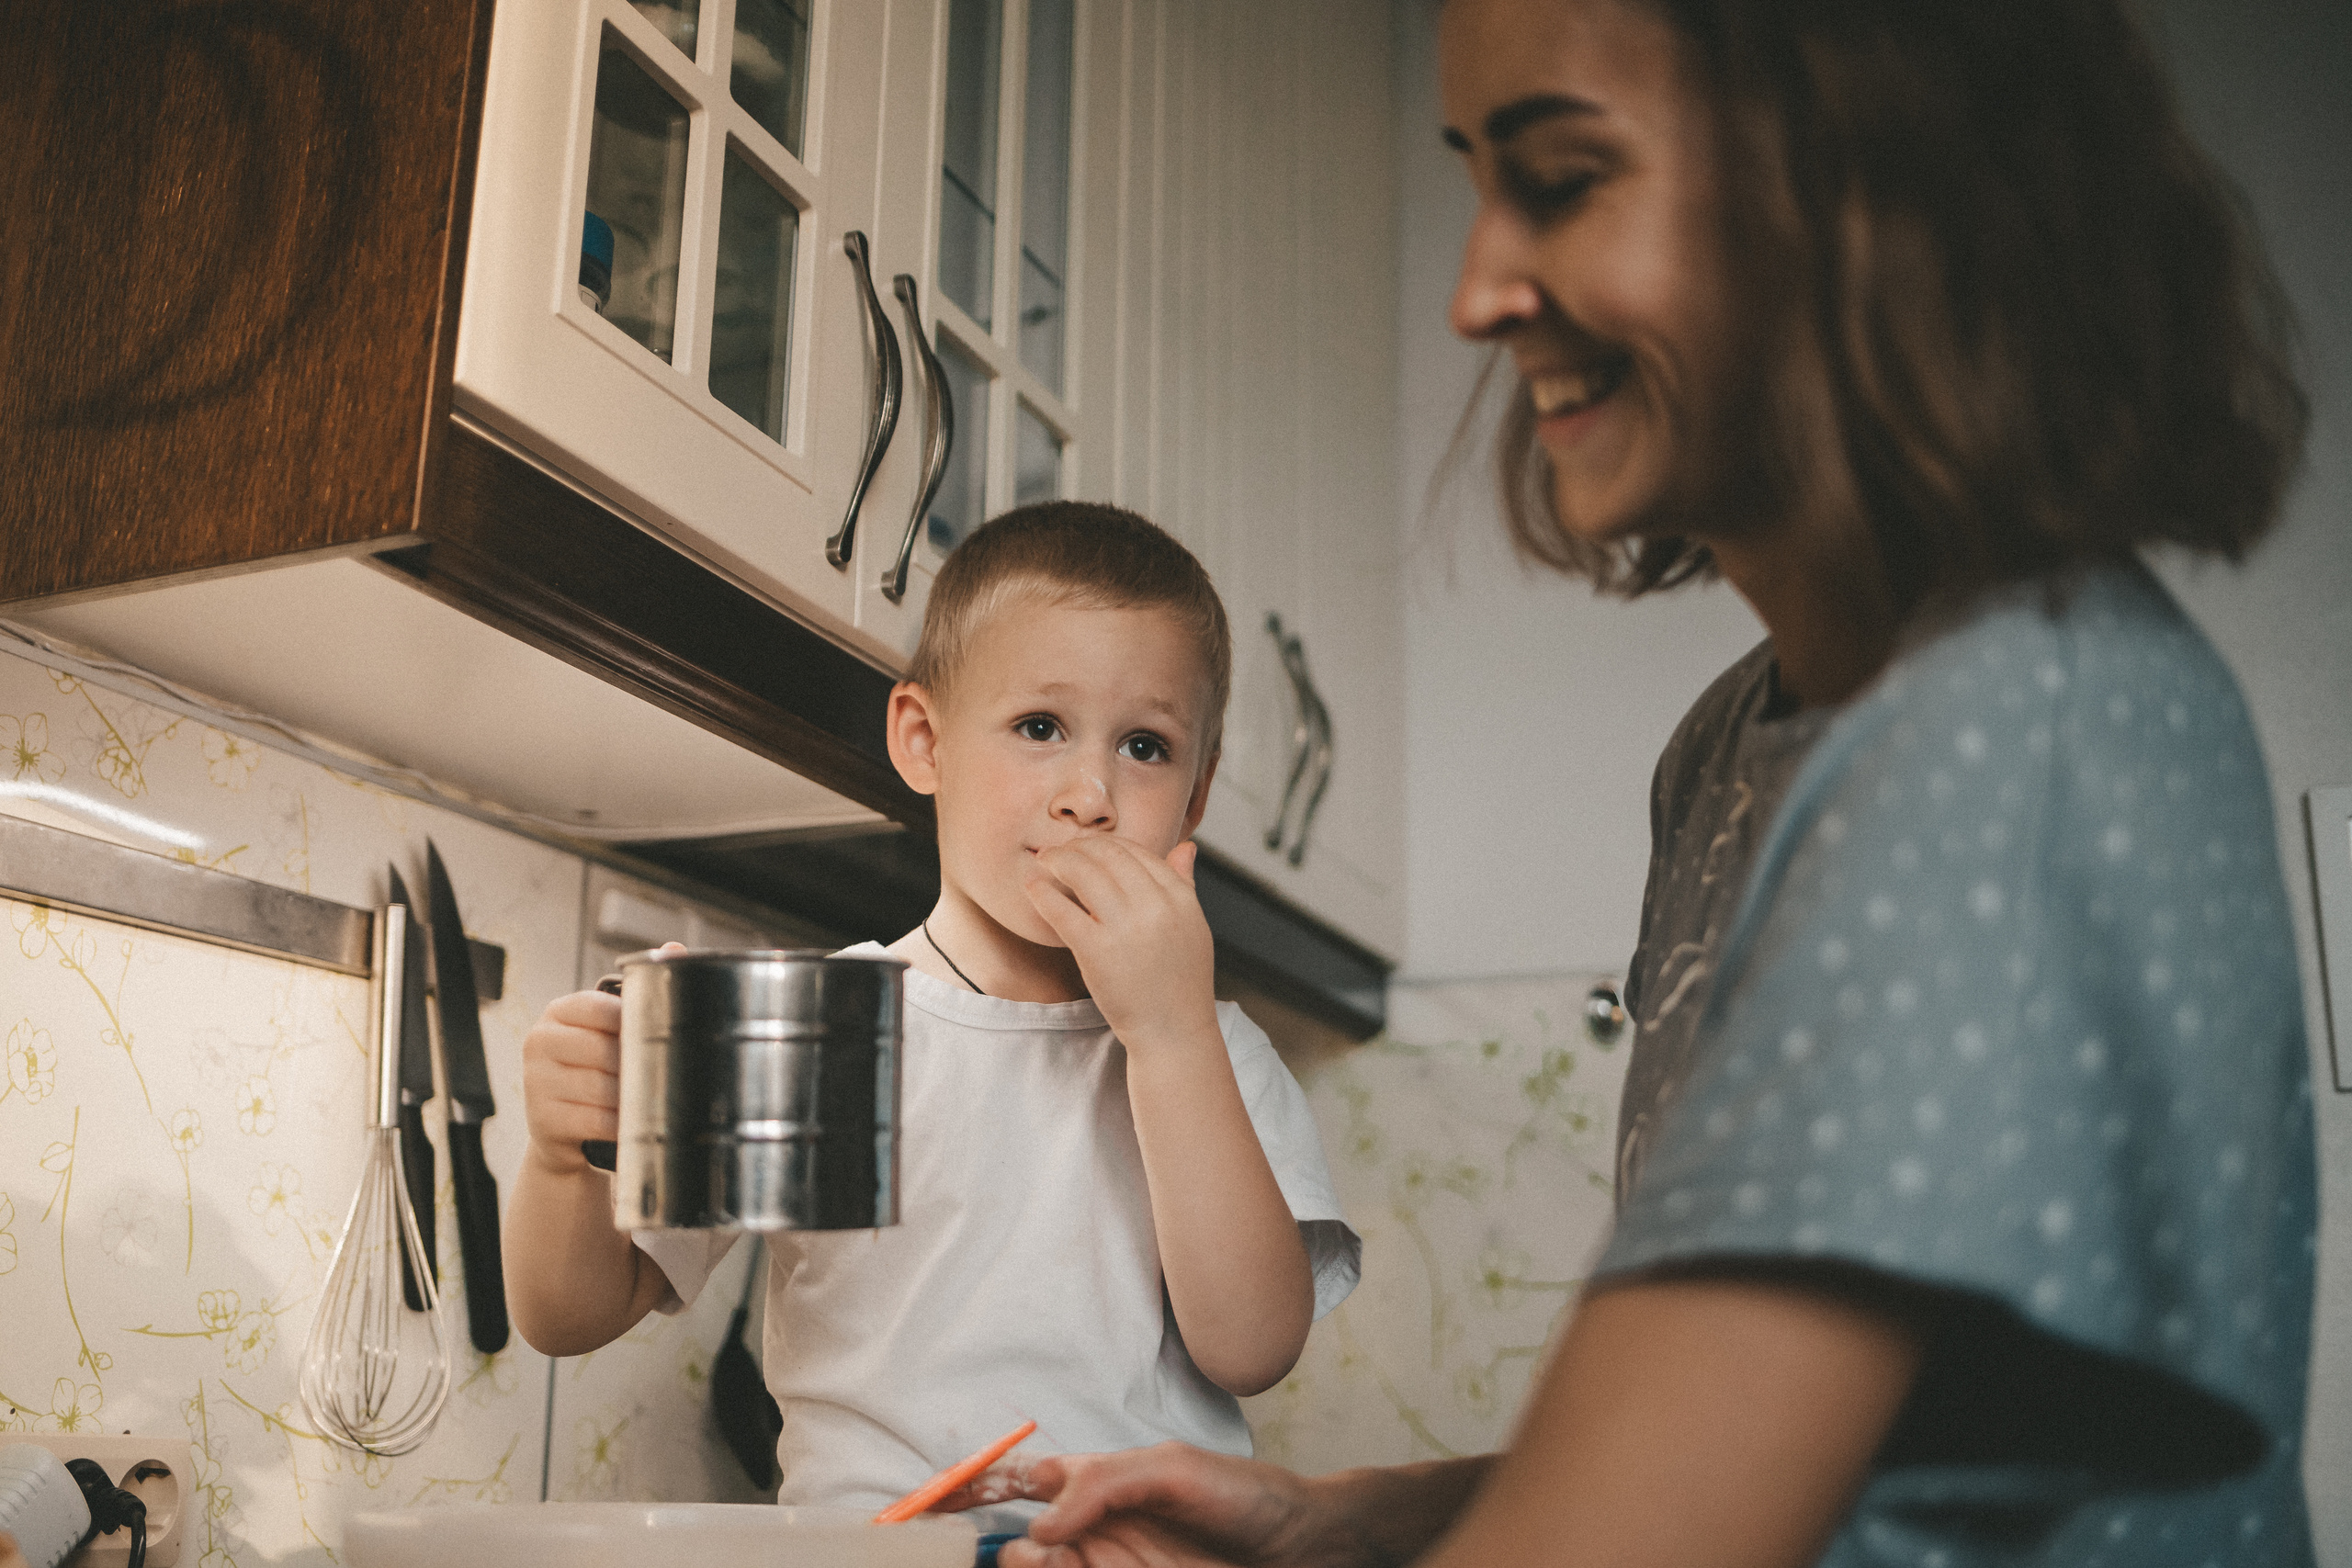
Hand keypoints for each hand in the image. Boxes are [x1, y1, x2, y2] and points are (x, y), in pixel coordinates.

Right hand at [520, 942, 682, 1173]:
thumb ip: (638, 991)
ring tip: (647, 1098)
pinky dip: (620, 1123)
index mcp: (558, 1012)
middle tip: (658, 1073)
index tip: (654, 1035)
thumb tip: (674, 949)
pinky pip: (596, 1120)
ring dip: (631, 1097)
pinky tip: (630, 1122)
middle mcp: (540, 1042)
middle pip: (603, 1051)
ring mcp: (536, 1082)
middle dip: (635, 1066)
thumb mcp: (608, 1029)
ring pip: (601, 1088)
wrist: (563, 1130)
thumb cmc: (594, 1069)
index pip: (599, 1007)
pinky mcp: (543, 1120)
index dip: (632, 1023)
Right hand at [938, 1444, 1358, 1567]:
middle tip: (1047, 1554)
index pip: (1020, 1483)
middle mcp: (1095, 1532)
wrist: (1309, 1549)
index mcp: (1098, 1485)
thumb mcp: (1175, 1470)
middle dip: (1009, 1548)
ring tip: (1070, 1564)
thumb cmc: (1249, 1498)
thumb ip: (1104, 1484)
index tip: (935, 1503)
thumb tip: (1042, 1519)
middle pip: (1019, 1542)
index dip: (973, 1490)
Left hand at [1022, 838, 1217, 1052]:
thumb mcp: (1193, 927)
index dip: (1108, 844)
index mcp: (1180, 899)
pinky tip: (1032, 885)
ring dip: (1058, 859)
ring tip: (1044, 860)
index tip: (1089, 847)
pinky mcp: (1096, 951)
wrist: (1173, 1031)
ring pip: (1084, 873)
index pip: (1138, 852)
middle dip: (1079, 846)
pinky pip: (1062, 910)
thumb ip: (1185, 884)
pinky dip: (1042, 892)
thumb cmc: (1181, 982)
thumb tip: (1186, 847)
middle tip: (1060, 850)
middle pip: (1109, 856)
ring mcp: (1125, 928)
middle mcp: (1155, 908)